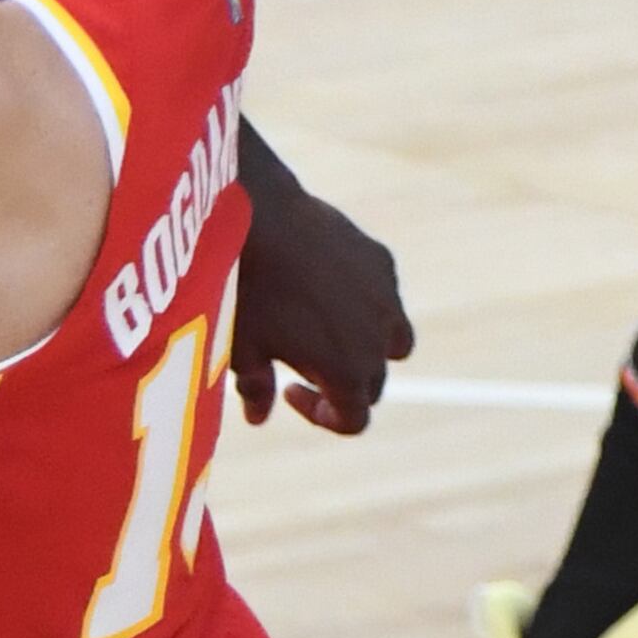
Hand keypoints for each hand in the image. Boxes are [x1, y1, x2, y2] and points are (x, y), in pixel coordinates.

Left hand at [232, 148, 408, 433]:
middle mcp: (378, 340)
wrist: (259, 217)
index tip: (291, 392)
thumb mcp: (241, 348)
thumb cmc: (245, 290)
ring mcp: (386, 298)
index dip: (323, 416)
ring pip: (395, 342)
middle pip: (373, 384)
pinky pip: (385, 297)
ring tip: (334, 335)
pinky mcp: (381, 262)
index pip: (354, 420)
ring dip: (370, 350)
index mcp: (346, 372)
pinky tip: (328, 288)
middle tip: (304, 367)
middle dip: (343, 386)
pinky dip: (366, 304)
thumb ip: (255, 389)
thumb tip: (258, 416)